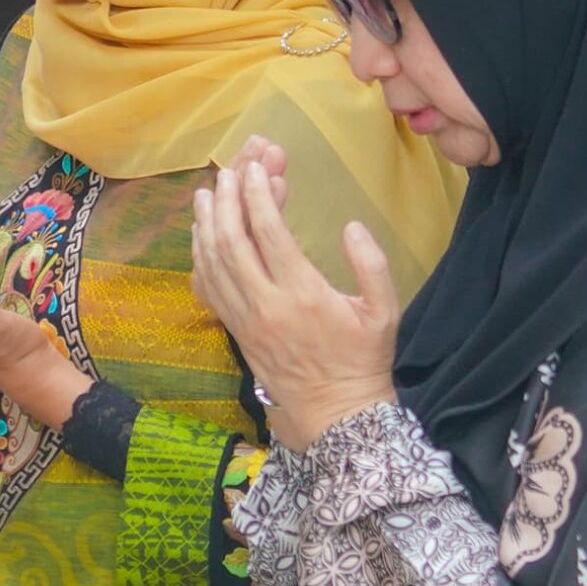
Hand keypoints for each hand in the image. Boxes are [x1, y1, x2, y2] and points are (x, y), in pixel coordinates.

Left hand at [191, 149, 397, 452]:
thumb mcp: (385, 313)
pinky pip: (209, 290)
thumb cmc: (364, 360)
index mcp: (304, 294)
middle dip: (226, 202)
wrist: (337, 416)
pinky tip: (201, 237)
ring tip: (206, 194)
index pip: (269, 233)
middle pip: (232, 242)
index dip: (257, 196)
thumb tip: (352, 226)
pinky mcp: (236, 332)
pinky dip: (201, 258)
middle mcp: (266, 305)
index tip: (255, 170)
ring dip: (206, 225)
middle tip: (226, 173)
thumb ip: (372, 265)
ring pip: (213, 264)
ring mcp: (245, 320)